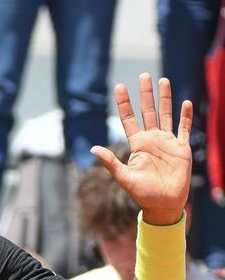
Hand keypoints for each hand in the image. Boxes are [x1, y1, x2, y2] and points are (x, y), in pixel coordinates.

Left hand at [91, 73, 191, 224]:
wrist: (164, 204)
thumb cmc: (142, 193)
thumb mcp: (123, 177)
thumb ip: (110, 162)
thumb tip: (93, 148)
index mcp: (137, 144)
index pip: (129, 118)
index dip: (124, 103)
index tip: (119, 86)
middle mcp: (151, 139)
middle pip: (147, 111)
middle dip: (145, 94)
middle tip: (143, 75)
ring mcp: (167, 142)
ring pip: (166, 114)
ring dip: (165, 98)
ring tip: (163, 81)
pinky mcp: (182, 148)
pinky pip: (185, 129)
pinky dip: (186, 116)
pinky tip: (185, 103)